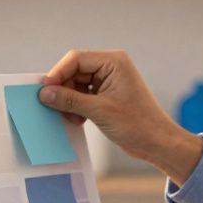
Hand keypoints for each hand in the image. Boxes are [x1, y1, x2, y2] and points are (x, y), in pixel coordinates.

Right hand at [39, 50, 202, 184]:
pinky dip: (77, 106)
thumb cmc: (137, 124)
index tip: (44, 91)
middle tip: (55, 108)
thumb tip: (44, 93)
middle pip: (74, 71)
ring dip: (70, 101)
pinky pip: (84, 94)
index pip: (76, 59)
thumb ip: (69, 100)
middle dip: (64, 90)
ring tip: (72, 118)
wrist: (158, 143)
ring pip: (77, 84)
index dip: (57, 74)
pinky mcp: (108, 94)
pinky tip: (78, 120)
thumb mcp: (99, 111)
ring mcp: (110, 80)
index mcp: (114, 62)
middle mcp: (111, 66)